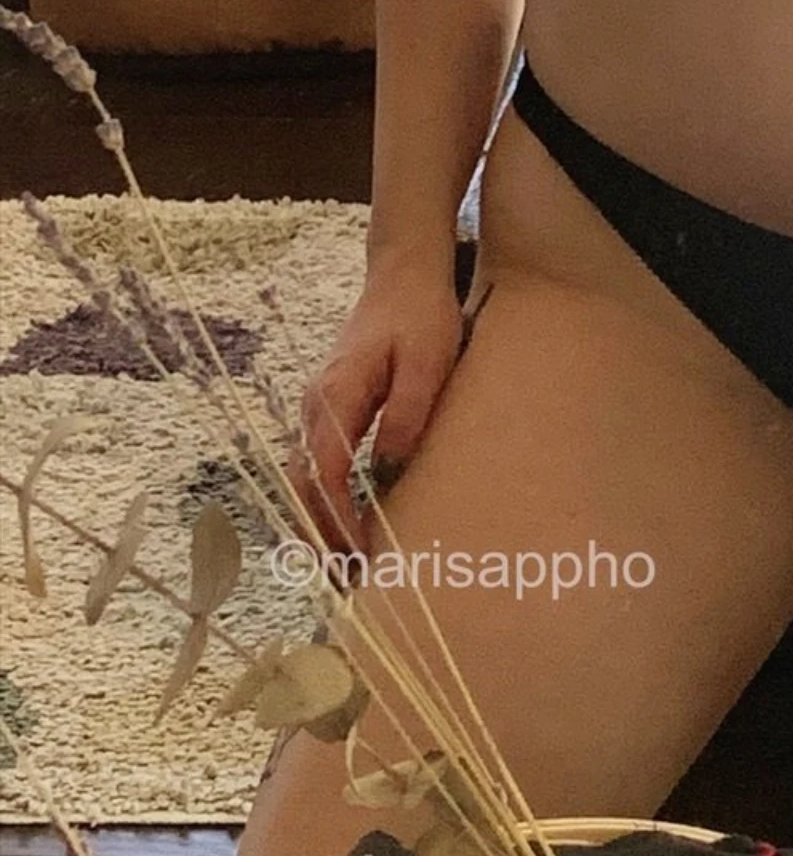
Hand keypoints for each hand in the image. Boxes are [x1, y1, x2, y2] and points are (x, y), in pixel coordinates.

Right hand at [292, 248, 465, 552]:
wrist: (405, 273)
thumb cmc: (421, 314)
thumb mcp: (427, 362)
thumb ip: (406, 415)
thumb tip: (388, 474)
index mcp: (335, 395)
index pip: (324, 474)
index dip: (337, 519)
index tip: (357, 554)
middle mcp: (316, 405)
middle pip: (303, 485)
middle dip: (317, 535)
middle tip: (343, 581)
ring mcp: (318, 406)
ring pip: (304, 478)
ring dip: (317, 521)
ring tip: (343, 566)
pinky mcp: (332, 407)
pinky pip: (317, 464)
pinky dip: (324, 499)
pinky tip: (345, 524)